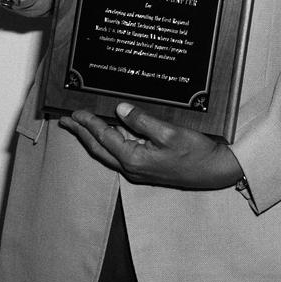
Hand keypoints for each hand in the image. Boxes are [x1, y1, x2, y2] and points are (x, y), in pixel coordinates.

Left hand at [60, 102, 243, 189]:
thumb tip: (119, 110)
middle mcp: (131, 167)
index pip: (104, 137)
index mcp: (134, 158)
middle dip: (81, 133)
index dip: (88, 123)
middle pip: (98, 148)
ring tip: (81, 125)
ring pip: (106, 152)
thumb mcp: (170, 132)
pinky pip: (118, 154)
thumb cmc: (196, 152)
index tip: (74, 112)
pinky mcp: (145, 169)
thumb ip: (142, 121)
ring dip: (92, 138)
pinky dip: (108, 142)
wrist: (214, 171)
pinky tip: (109, 133)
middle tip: (66, 121)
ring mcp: (137, 170)